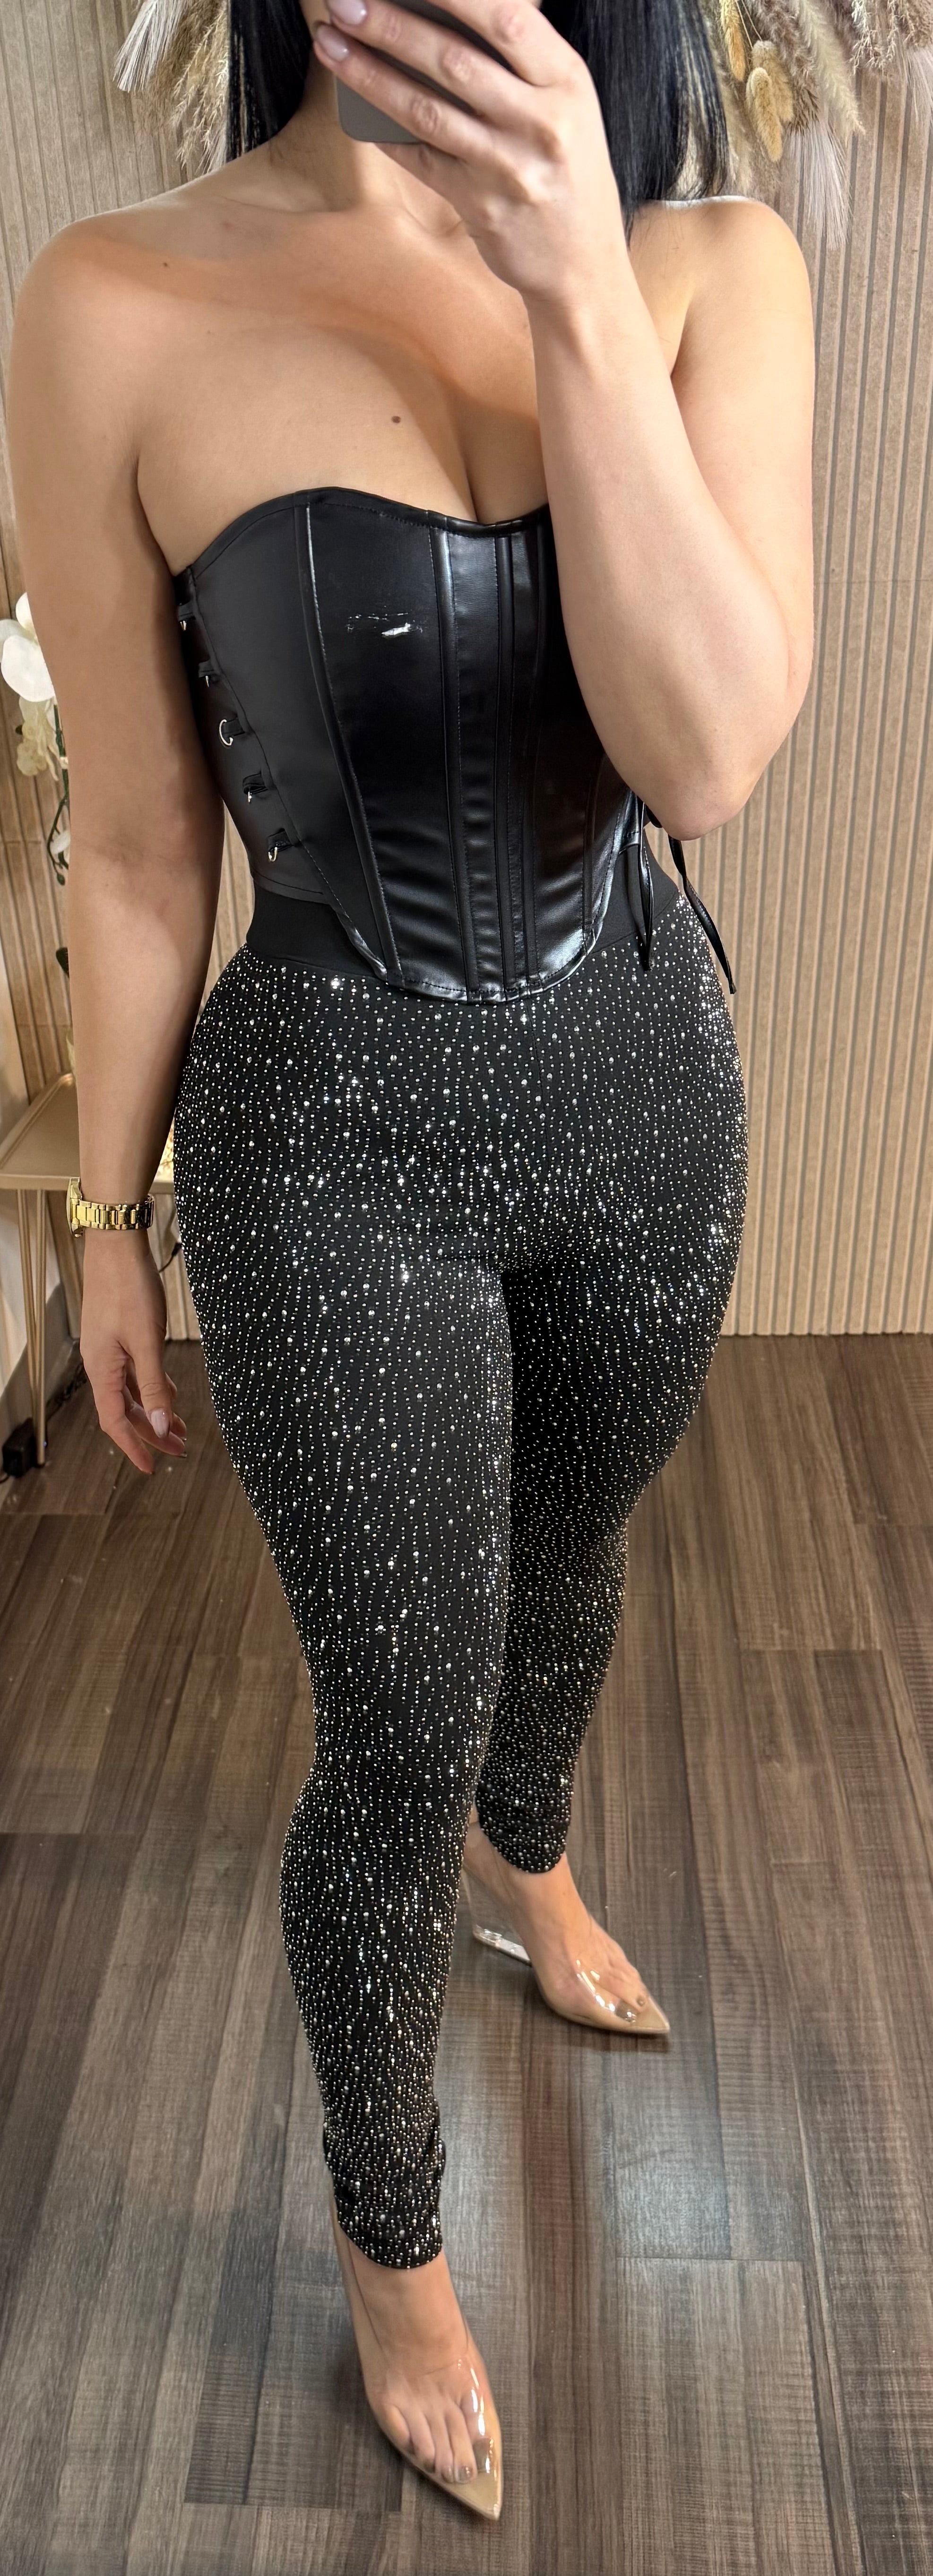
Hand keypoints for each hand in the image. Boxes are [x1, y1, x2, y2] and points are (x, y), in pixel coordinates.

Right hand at [79, 1228, 186, 1474]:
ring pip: (131, 1391)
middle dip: (151, 1431)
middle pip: (125, 1410)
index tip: (153, 1468)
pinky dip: (151, 1386)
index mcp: (102, 1369)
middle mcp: (101, 1363)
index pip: (116, 1421)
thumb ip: (153, 1384)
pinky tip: (169, 1392)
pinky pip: (133, 1372)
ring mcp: (109, 1349)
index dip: (134, 1446)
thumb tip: (158, 1423)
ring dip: (153, 1410)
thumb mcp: (147, 1340)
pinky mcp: (119, 1335)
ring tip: (179, 1426)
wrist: (117, 1245)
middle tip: (179, 1449)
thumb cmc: (129, 1288)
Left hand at [312, 0, 628, 310]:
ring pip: (427, 110)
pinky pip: (421, 159)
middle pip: (453, 60)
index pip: (504, 18)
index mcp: (566, 80)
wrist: (584, 265)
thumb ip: (518, 60)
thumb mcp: (564, 102)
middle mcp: (542, 121)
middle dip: (390, 25)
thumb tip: (441, 14)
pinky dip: (385, 132)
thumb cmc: (566, 170)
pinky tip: (354, 107)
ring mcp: (510, 167)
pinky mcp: (481, 206)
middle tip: (343, 2)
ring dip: (370, 74)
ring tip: (331, 45)